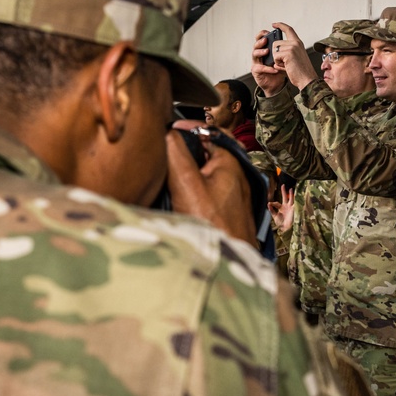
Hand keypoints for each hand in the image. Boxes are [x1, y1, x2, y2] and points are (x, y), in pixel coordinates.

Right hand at [165, 129, 256, 245]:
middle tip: (160, 156)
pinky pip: (206, 192)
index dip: (183, 129)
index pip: (206, 132)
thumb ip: (176, 155)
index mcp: (229, 162)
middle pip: (204, 153)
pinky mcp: (227, 213)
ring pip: (204, 174)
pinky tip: (177, 201)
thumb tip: (166, 131)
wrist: (230, 266)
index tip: (163, 131)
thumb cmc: (213, 227)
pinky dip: (190, 191)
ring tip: (165, 178)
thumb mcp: (187, 185)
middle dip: (182, 152)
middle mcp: (235, 176)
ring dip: (184, 173)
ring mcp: (232, 195)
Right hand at [251, 26, 287, 96]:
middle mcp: (259, 54)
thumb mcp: (284, 57)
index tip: (268, 30)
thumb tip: (290, 39)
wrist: (278, 84)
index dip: (262, 33)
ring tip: (267, 51)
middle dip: (260, 41)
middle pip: (256, 44)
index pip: (261, 38)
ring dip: (261, 52)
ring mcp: (256, 62)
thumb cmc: (280, 69)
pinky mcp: (256, 71)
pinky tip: (274, 68)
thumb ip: (285, 49)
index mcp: (265, 48)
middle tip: (266, 40)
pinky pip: (260, 68)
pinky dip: (267, 68)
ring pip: (254, 54)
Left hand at [267, 184, 293, 232]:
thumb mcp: (275, 216)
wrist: (286, 229)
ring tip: (291, 188)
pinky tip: (296, 194)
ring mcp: (290, 207)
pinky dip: (295, 199)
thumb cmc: (281, 224)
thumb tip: (268, 203)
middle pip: (285, 197)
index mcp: (281, 208)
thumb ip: (271, 210)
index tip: (269, 203)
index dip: (272, 203)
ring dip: (291, 194)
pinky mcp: (294, 209)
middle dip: (283, 191)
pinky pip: (294, 203)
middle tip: (283, 185)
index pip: (276, 203)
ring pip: (291, 199)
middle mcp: (286, 206)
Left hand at [271, 23, 319, 90]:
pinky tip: (286, 67)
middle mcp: (295, 43)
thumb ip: (287, 50)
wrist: (307, 79)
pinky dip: (278, 64)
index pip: (288, 29)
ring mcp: (292, 47)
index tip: (274, 24)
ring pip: (274, 50)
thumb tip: (274, 48)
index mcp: (298, 43)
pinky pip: (275, 57)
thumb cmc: (301, 71)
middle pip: (276, 43)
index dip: (280, 25)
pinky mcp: (288, 54)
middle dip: (276, 54)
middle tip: (286, 62)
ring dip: (277, 59)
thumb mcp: (295, 57)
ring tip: (287, 65)